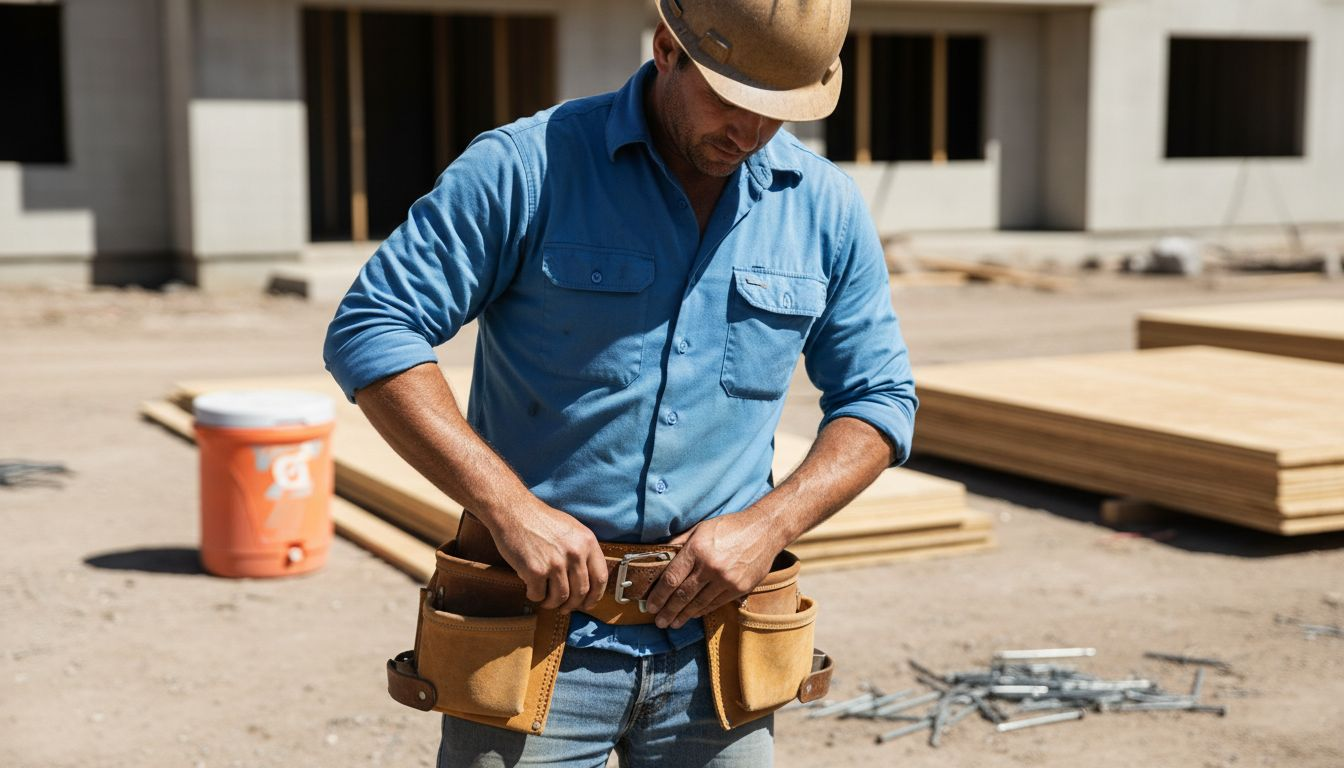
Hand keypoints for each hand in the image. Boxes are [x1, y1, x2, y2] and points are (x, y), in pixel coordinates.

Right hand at [486, 501, 607, 612]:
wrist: (513, 511)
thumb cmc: (540, 520)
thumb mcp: (571, 529)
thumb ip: (582, 551)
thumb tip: (588, 580)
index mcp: (587, 542)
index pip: (600, 578)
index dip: (595, 596)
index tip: (588, 603)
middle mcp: (575, 553)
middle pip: (581, 592)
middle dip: (572, 604)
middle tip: (564, 607)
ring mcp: (556, 563)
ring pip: (560, 598)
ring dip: (552, 603)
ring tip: (545, 598)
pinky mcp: (536, 571)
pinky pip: (539, 595)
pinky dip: (534, 596)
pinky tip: (531, 588)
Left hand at [643, 512, 778, 628]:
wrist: (764, 530)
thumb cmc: (729, 527)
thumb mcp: (700, 528)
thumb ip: (680, 544)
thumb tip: (659, 557)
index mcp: (697, 549)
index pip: (671, 578)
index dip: (658, 595)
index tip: (650, 605)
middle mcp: (710, 566)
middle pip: (683, 595)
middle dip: (668, 610)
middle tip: (658, 621)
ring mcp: (727, 580)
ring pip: (698, 603)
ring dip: (683, 616)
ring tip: (672, 623)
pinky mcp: (740, 588)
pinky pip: (715, 604)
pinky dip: (701, 611)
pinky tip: (692, 615)